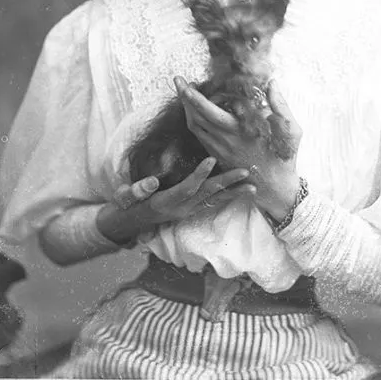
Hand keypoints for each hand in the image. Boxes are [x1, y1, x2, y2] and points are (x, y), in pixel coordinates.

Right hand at [96, 158, 254, 245]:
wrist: (132, 222)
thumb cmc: (129, 206)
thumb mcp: (127, 198)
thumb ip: (137, 191)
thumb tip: (152, 182)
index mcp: (167, 202)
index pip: (187, 188)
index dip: (200, 175)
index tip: (212, 159)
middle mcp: (182, 208)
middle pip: (207, 194)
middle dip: (227, 183)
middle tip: (245, 173)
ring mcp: (188, 210)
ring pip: (214, 200)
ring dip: (234, 193)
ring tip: (253, 187)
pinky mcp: (192, 209)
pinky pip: (213, 203)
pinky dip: (228, 197)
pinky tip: (242, 192)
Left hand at [175, 76, 301, 221]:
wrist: (275, 187)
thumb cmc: (284, 157)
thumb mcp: (291, 130)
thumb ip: (280, 105)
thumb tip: (272, 83)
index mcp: (240, 132)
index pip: (210, 112)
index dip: (195, 98)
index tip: (185, 84)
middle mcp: (225, 141)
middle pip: (195, 117)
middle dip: (184, 98)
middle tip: (178, 80)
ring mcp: (219, 150)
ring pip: (194, 127)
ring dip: (187, 109)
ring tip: (185, 92)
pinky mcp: (218, 156)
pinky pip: (200, 136)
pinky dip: (193, 121)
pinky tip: (194, 111)